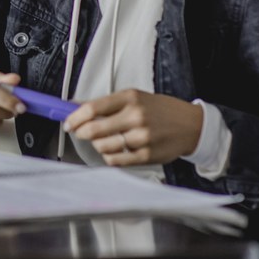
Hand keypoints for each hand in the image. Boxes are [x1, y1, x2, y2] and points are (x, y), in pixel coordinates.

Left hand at [63, 89, 202, 166]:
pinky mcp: (147, 155)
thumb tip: (75, 107)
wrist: (190, 125)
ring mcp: (142, 137)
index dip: (74, 117)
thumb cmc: (159, 110)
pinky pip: (116, 160)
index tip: (68, 122)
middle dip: (81, 133)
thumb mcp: (134, 97)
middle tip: (80, 133)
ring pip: (103, 146)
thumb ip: (106, 104)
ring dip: (96, 145)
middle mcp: (136, 116)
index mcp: (130, 98)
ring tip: (102, 140)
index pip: (92, 108)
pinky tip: (113, 150)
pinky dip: (109, 156)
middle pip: (94, 129)